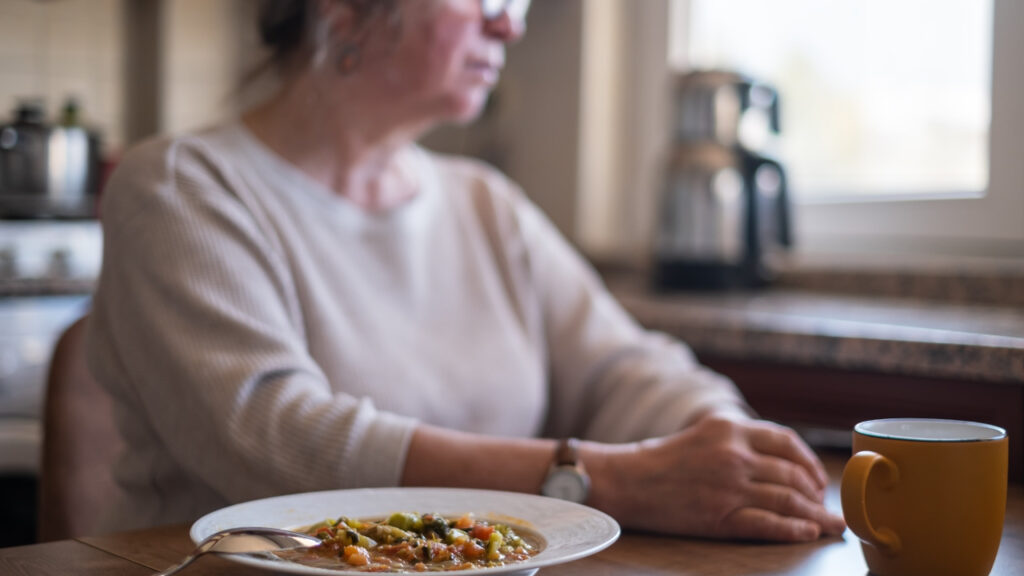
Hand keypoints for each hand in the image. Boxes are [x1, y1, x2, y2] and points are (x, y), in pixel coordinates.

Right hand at [586, 416, 846, 541]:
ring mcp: (729, 487)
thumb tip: (778, 460)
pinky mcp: (721, 516)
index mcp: (730, 429)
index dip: (809, 462)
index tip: (817, 478)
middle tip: (825, 506)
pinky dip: (794, 530)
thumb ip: (737, 440)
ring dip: (815, 515)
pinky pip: (769, 524)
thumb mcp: (702, 434)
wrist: (626, 480)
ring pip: (788, 501)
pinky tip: (808, 533)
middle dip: (816, 494)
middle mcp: (734, 455)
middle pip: (792, 475)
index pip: (786, 442)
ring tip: (829, 524)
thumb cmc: (661, 460)